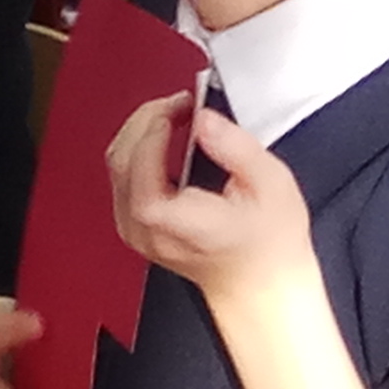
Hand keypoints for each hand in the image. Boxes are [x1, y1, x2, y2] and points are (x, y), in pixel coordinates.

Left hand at [108, 95, 321, 314]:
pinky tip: (167, 137)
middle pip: (121, 158)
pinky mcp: (134, 226)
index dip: (154, 127)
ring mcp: (134, 230)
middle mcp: (143, 229)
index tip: (181, 106)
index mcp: (172, 222)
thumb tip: (204, 121)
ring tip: (177, 114)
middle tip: (180, 103)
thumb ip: (236, 148)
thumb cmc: (269, 244)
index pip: (138, 165)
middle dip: (148, 119)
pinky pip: (123, 176)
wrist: (261, 286)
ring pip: (117, 164)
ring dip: (143, 131)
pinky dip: (141, 148)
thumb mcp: (271, 186)